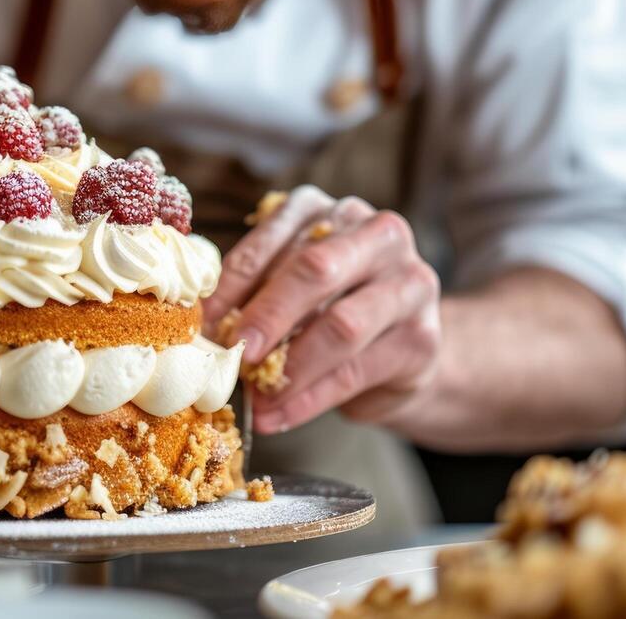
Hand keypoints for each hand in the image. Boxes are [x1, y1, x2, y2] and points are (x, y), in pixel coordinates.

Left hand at [205, 186, 440, 433]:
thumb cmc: (327, 309)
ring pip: (341, 325)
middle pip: (316, 269)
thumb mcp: (289, 288)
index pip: (274, 238)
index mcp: (328, 210)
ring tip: (254, 398)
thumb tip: (205, 326)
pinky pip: (356, 372)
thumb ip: (255, 293)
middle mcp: (376, 234)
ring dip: (289, 368)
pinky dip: (309, 399)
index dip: (234, 282)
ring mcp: (409, 283)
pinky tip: (278, 415)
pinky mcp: (421, 338)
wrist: (401, 350)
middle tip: (235, 353)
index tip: (204, 321)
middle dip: (268, 314)